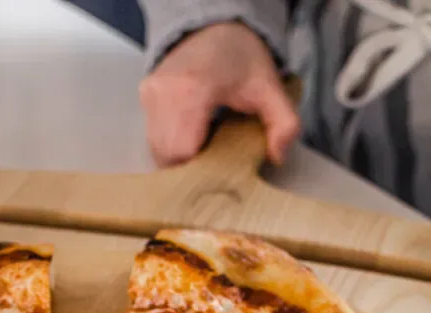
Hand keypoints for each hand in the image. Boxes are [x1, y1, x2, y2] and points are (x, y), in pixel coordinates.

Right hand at [139, 22, 299, 166]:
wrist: (214, 26)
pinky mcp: (145, 95)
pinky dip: (171, 146)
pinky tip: (192, 138)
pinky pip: (153, 137)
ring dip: (179, 160)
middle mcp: (164, 92)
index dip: (201, 169)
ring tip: (204, 150)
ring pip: (156, 150)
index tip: (221, 169)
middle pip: (166, 156)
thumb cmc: (242, 57)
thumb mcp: (271, 88)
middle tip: (214, 163)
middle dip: (190, 168)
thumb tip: (278, 155)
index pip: (182, 151)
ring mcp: (151, 93)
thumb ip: (284, 123)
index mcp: (192, 90)